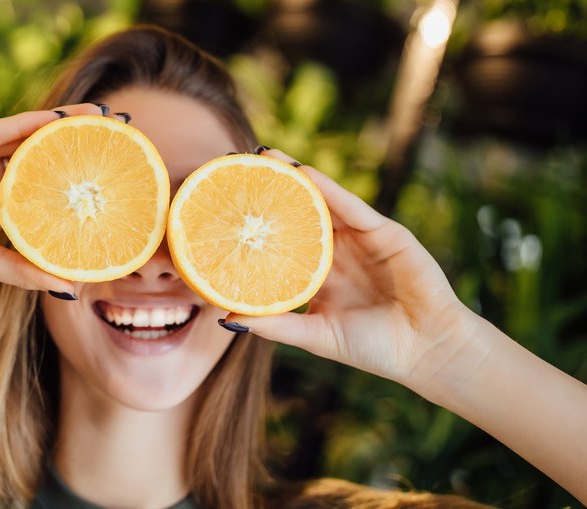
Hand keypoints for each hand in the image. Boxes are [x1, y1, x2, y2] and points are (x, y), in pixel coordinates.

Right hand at [0, 104, 104, 291]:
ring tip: (100, 117)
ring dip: (61, 123)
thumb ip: (23, 271)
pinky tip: (57, 118)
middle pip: (43, 152)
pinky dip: (28, 123)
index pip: (47, 182)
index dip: (78, 177)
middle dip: (78, 144)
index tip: (115, 175)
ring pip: (26, 133)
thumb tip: (69, 289)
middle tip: (120, 135)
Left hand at [224, 149, 475, 386]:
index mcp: (317, 275)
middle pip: (298, 214)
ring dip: (296, 178)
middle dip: (272, 191)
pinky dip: (330, 189)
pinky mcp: (385, 233)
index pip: (281, 243)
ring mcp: (361, 240)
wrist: (427, 350)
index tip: (225, 207)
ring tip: (266, 157)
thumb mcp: (316, 336)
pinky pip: (352, 207)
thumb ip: (276, 326)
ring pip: (323, 202)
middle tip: (239, 165)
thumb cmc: (373, 348)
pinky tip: (306, 173)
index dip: (256, 225)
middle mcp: (336, 252)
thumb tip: (226, 318)